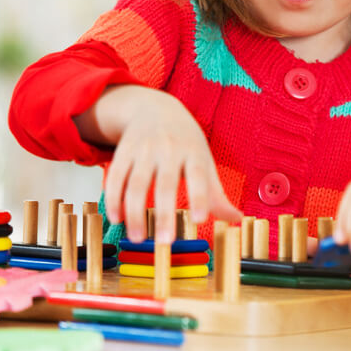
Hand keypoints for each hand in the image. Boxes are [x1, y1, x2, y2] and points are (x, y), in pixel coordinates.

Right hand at [92, 85, 240, 241]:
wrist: (154, 108)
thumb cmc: (185, 143)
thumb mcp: (204, 162)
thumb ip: (216, 194)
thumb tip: (237, 220)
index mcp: (193, 152)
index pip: (198, 176)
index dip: (199, 197)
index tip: (199, 220)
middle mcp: (168, 149)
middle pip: (165, 184)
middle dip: (164, 214)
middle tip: (165, 242)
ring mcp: (143, 150)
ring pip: (136, 183)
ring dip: (134, 212)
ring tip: (136, 238)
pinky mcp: (122, 152)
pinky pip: (115, 177)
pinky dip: (113, 199)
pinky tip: (116, 218)